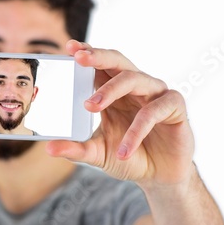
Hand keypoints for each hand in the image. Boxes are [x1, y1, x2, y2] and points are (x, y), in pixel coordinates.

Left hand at [47, 40, 194, 185]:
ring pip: (134, 79)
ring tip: (90, 106)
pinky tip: (124, 150)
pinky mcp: (175, 107)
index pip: (99, 66)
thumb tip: (49, 148)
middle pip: (117, 62)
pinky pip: (153, 111)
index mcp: (114, 92)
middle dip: (97, 57)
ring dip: (110, 90)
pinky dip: (137, 130)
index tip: (69, 47)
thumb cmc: (128, 157)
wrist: (158, 177)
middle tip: (79, 58)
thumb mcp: (97, 154)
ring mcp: (156, 94)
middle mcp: (135, 87)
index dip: (87, 53)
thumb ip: (75, 149)